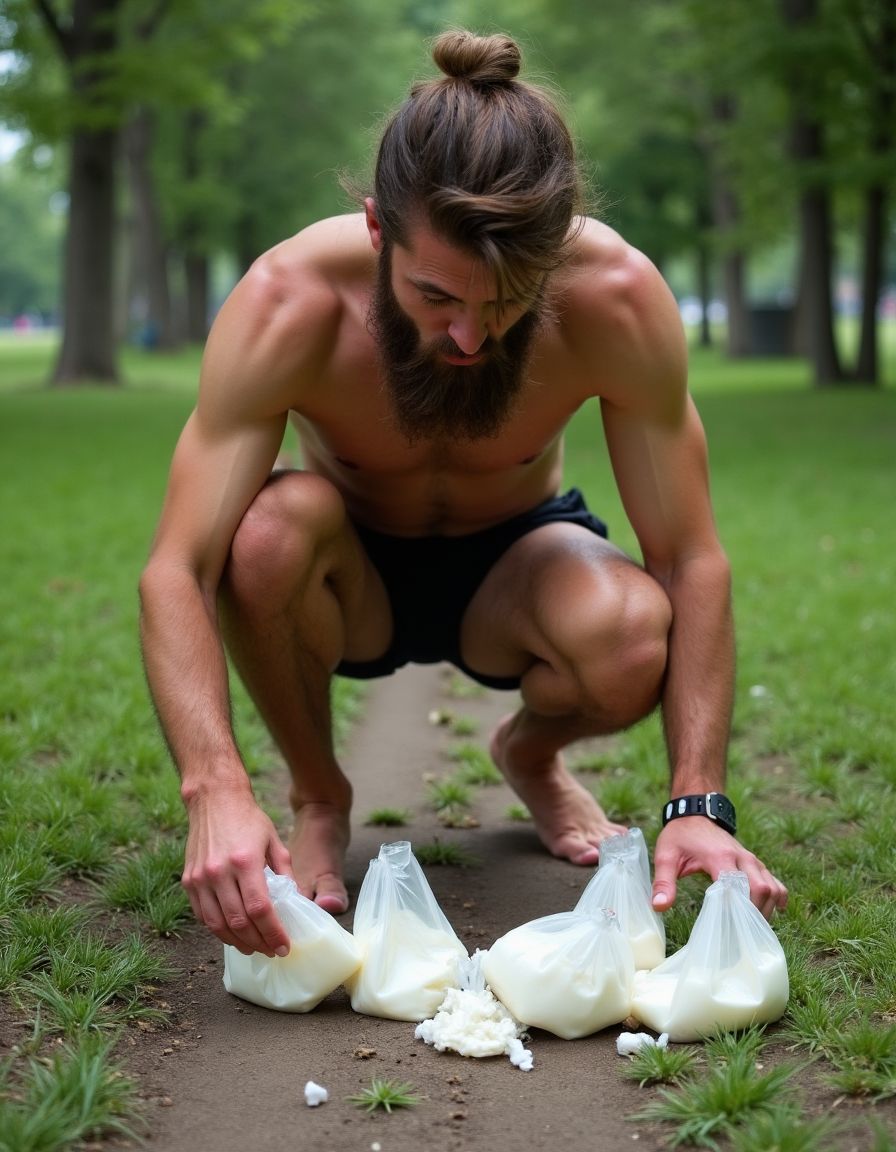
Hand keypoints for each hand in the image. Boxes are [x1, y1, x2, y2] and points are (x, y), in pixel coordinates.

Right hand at [181, 782, 295, 955]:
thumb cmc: (248, 818)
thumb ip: (284, 872)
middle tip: (272, 950)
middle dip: (258, 942)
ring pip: (218, 925)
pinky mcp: (188, 880)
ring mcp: (200, 878)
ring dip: (238, 942)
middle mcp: (219, 872)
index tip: (284, 946)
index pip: (259, 909)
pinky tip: (233, 934)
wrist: (214, 799)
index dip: (273, 933)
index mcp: (245, 861)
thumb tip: (292, 901)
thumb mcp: (274, 841)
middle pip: (239, 922)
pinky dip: (218, 930)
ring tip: (254, 947)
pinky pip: (203, 916)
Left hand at [651, 817, 787, 920]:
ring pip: (772, 887)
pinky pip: (775, 882)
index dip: (734, 910)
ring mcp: (751, 859)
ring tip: (750, 929)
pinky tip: (773, 911)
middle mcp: (741, 857)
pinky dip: (777, 897)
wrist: (695, 813)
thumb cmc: (679, 836)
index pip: (737, 888)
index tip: (726, 929)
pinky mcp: (755, 862)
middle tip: (740, 934)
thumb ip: (663, 882)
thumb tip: (659, 907)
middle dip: (754, 914)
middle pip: (761, 889)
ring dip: (766, 909)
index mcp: (720, 857)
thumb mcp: (665, 856)